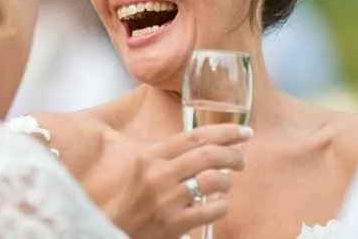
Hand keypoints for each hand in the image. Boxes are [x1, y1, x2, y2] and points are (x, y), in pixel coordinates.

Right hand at [98, 124, 251, 238]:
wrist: (113, 227)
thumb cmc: (133, 194)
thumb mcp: (142, 163)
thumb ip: (167, 150)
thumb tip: (204, 139)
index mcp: (151, 155)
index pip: (195, 136)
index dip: (225, 131)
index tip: (245, 131)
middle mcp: (159, 174)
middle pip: (208, 155)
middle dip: (232, 155)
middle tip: (240, 159)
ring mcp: (167, 200)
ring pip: (213, 181)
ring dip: (227, 181)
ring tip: (226, 183)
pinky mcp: (174, 224)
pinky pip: (211, 210)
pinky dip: (222, 205)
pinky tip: (218, 204)